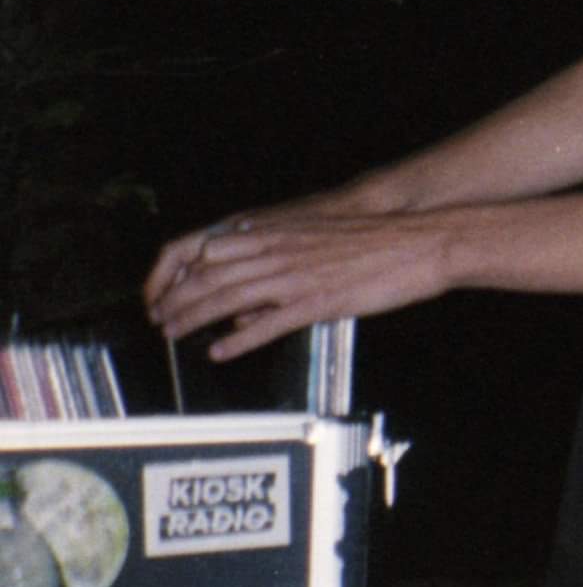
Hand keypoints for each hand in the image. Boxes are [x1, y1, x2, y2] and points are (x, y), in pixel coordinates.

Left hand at [146, 212, 458, 361]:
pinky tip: (221, 352)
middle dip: (176, 300)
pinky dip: (240, 340)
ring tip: (174, 334)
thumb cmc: (376, 238)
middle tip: (159, 319)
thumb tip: (259, 280)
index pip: (208, 251)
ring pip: (228, 298)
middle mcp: (280, 252)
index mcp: (279, 234)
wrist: (421, 240)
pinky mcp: (318, 301)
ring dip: (193, 318)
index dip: (178, 273)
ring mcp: (297, 277)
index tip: (164, 290)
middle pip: (209, 276)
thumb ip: (283, 257)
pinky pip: (269, 324)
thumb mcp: (320, 239)